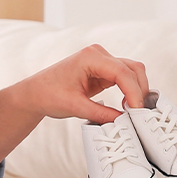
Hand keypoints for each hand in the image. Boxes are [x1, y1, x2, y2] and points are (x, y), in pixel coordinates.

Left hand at [0, 45, 153, 177]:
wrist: (36, 92)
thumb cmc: (49, 94)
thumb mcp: (75, 107)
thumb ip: (100, 114)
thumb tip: (124, 122)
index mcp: (90, 57)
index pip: (122, 72)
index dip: (134, 92)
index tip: (137, 111)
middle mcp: (99, 55)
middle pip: (132, 69)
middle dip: (140, 90)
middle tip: (141, 114)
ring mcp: (102, 61)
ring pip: (132, 72)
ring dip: (137, 90)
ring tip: (135, 111)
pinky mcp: (104, 71)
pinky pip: (124, 78)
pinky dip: (130, 91)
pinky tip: (128, 106)